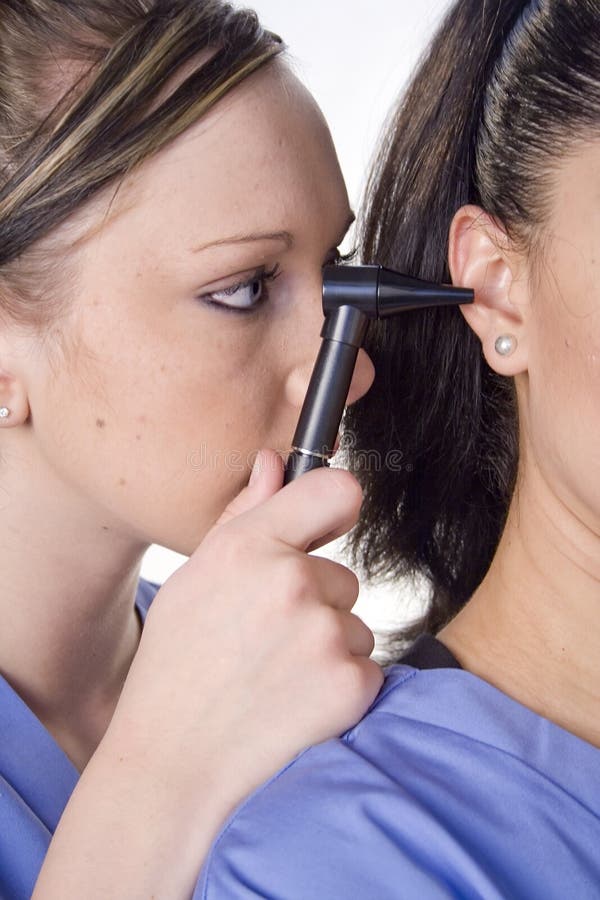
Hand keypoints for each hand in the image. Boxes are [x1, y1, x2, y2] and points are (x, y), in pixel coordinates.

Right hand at [33, 450, 382, 899]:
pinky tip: (292, 701)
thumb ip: (245, 512)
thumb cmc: (178, 662)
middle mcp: (293, 582)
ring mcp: (325, 634)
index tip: (332, 521)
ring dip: (327, 645)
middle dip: (314, 603)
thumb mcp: (198, 575)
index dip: (338, 504)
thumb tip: (274, 461)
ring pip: (354, 624)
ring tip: (272, 674)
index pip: (337, 490)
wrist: (175, 757)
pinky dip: (340, 685)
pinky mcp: (350, 683)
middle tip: (263, 639)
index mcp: (251, 546)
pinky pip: (366, 667)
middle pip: (342, 575)